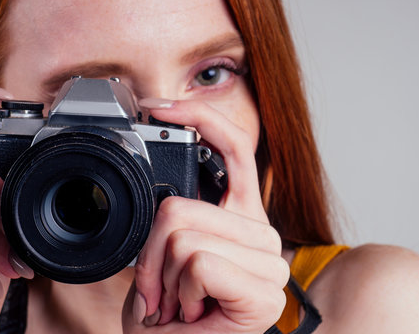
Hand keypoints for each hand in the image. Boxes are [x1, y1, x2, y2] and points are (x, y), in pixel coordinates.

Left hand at [122, 99, 288, 332]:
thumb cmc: (172, 311)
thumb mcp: (166, 250)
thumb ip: (174, 211)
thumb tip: (161, 185)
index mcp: (239, 213)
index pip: (235, 144)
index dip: (199, 117)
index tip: (158, 106)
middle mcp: (260, 231)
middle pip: (178, 206)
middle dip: (150, 255)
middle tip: (160, 287)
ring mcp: (268, 261)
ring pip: (182, 236)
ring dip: (162, 278)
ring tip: (177, 301)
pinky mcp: (265, 291)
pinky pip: (198, 263)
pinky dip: (179, 292)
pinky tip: (192, 312)